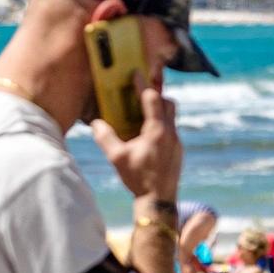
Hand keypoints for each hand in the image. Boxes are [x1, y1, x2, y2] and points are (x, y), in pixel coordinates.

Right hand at [93, 79, 181, 202]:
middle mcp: (171, 133)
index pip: (152, 99)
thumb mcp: (116, 157)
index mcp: (157, 131)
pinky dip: (161, 123)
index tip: (136, 74)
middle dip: (156, 94)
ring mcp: (177, 141)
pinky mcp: (178, 149)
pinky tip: (147, 131)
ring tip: (142, 109)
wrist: (159, 199)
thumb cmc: (138, 178)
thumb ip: (105, 137)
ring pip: (172, 116)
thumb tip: (95, 122)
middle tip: (141, 90)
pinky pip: (171, 128)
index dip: (143, 85)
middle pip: (168, 103)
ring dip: (159, 108)